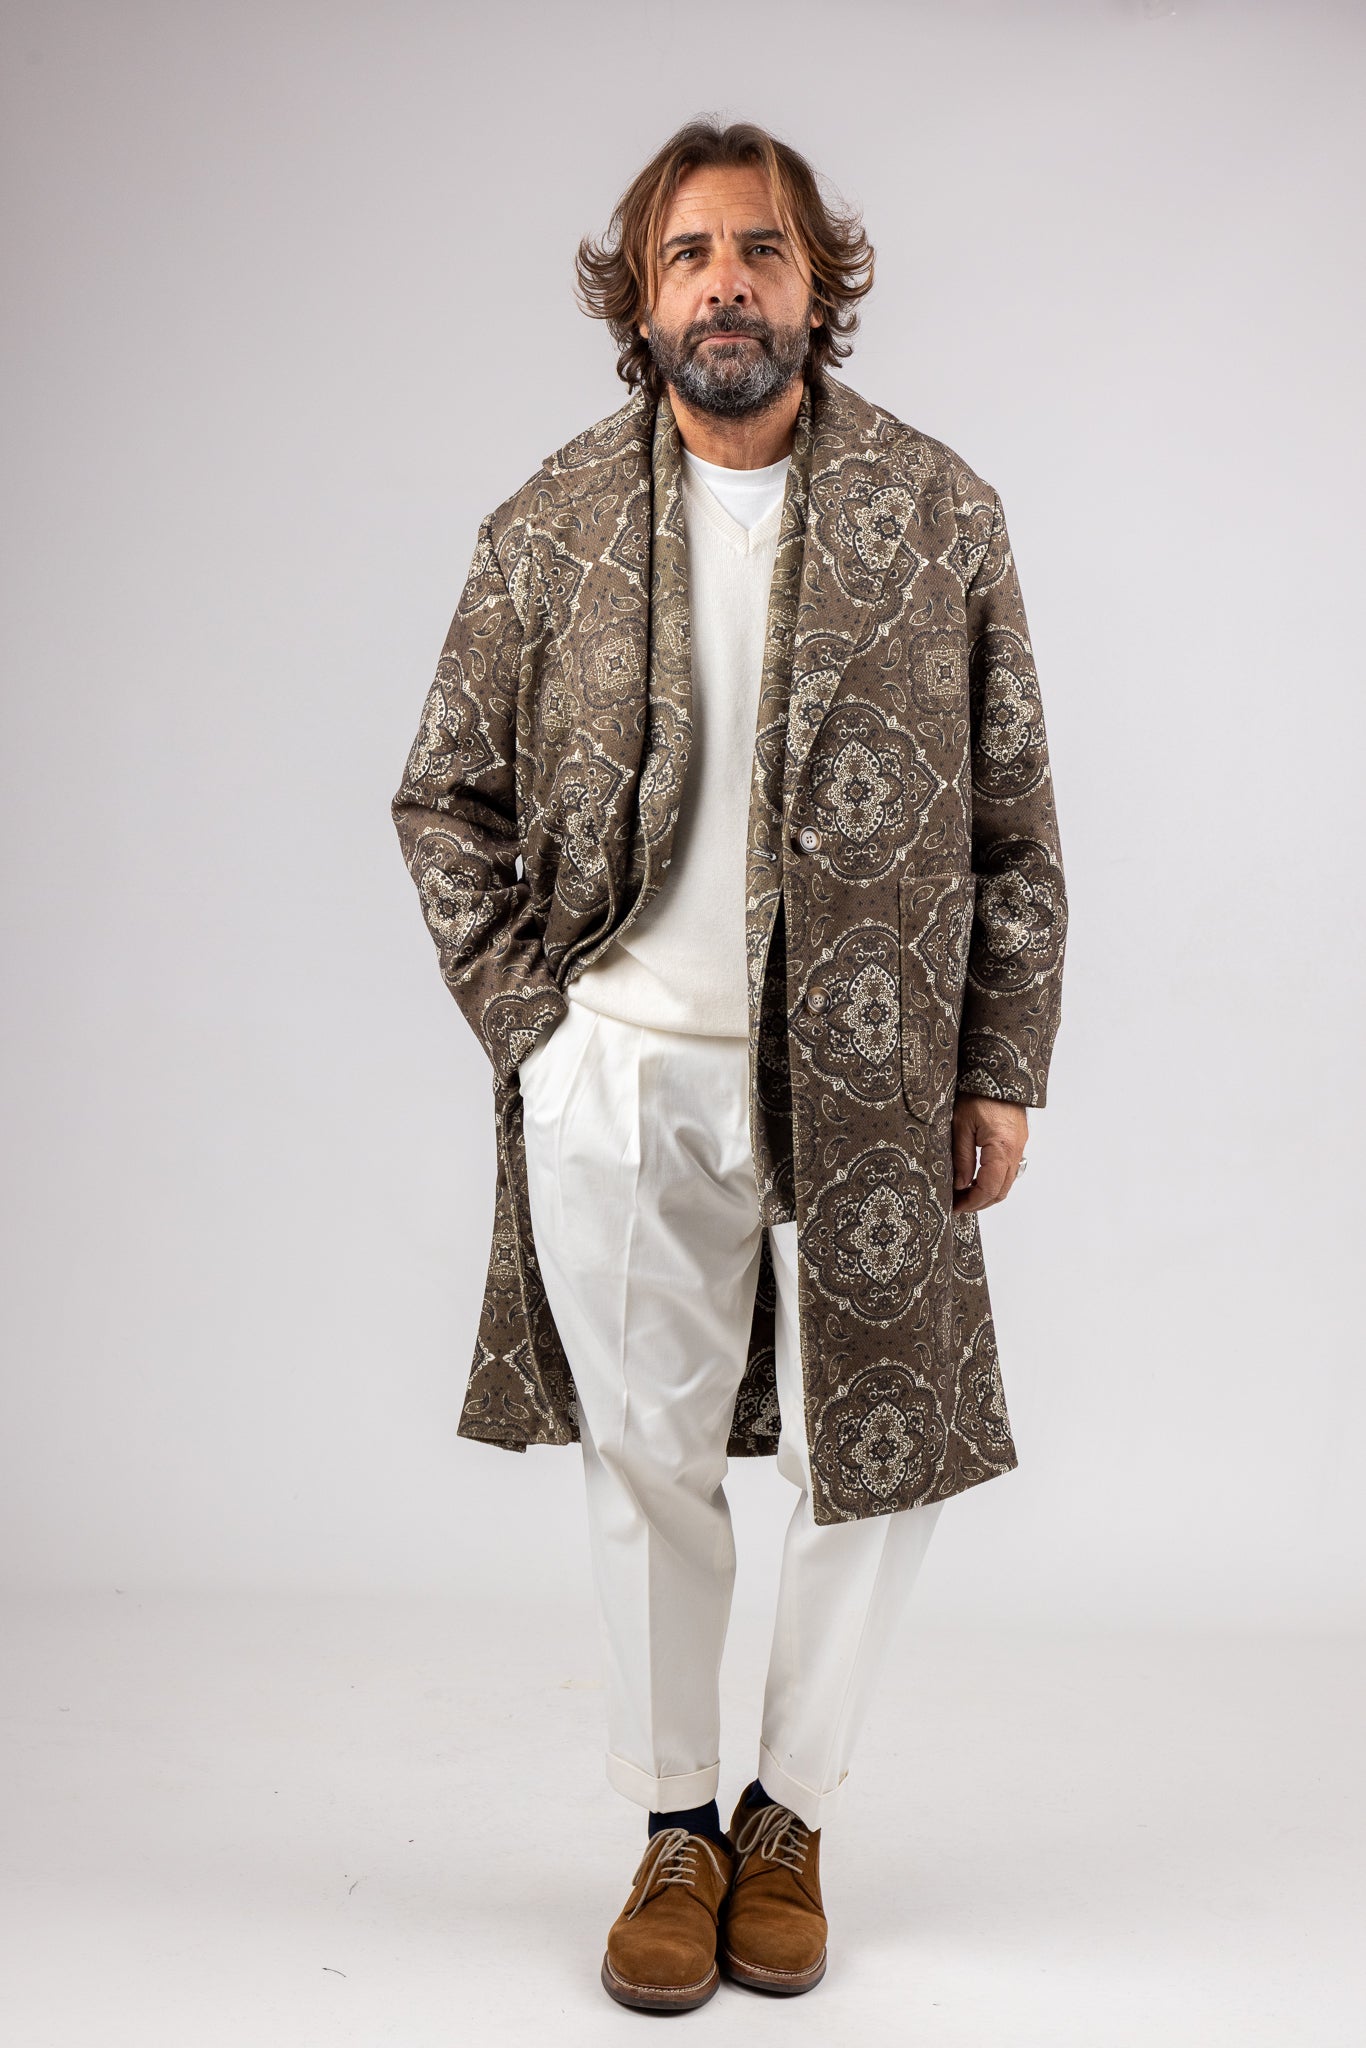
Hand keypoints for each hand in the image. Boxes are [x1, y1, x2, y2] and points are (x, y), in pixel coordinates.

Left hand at [951, 1094, 1027, 1212]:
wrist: (997, 1072)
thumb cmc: (978, 1093)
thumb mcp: (960, 1125)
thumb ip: (962, 1158)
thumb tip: (961, 1185)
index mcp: (1002, 1148)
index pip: (989, 1188)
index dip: (972, 1202)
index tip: (955, 1207)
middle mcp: (1016, 1150)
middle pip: (1001, 1190)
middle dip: (979, 1202)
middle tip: (958, 1205)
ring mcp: (1019, 1146)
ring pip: (1007, 1182)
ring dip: (987, 1192)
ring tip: (964, 1193)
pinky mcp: (1017, 1140)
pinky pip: (1009, 1169)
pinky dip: (994, 1180)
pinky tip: (976, 1178)